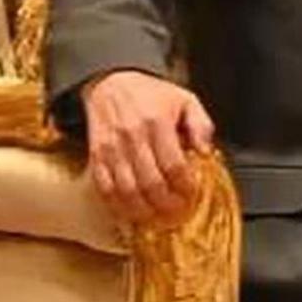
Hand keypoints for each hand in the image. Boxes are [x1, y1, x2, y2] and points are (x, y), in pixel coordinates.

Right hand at [81, 70, 215, 221]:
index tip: (192, 195)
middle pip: (150, 183)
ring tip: (157, 218)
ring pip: (126, 190)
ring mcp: (111, 149)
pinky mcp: (96, 156)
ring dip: (143, 210)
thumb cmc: (150, 94)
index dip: (185, 186)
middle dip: (167, 204)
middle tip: (178, 213)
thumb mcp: (185, 100)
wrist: (110, 82)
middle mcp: (132, 138)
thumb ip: (201, 125)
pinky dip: (117, 205)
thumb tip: (205, 151)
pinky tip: (131, 212)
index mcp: (157, 123)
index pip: (173, 165)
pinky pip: (104, 187)